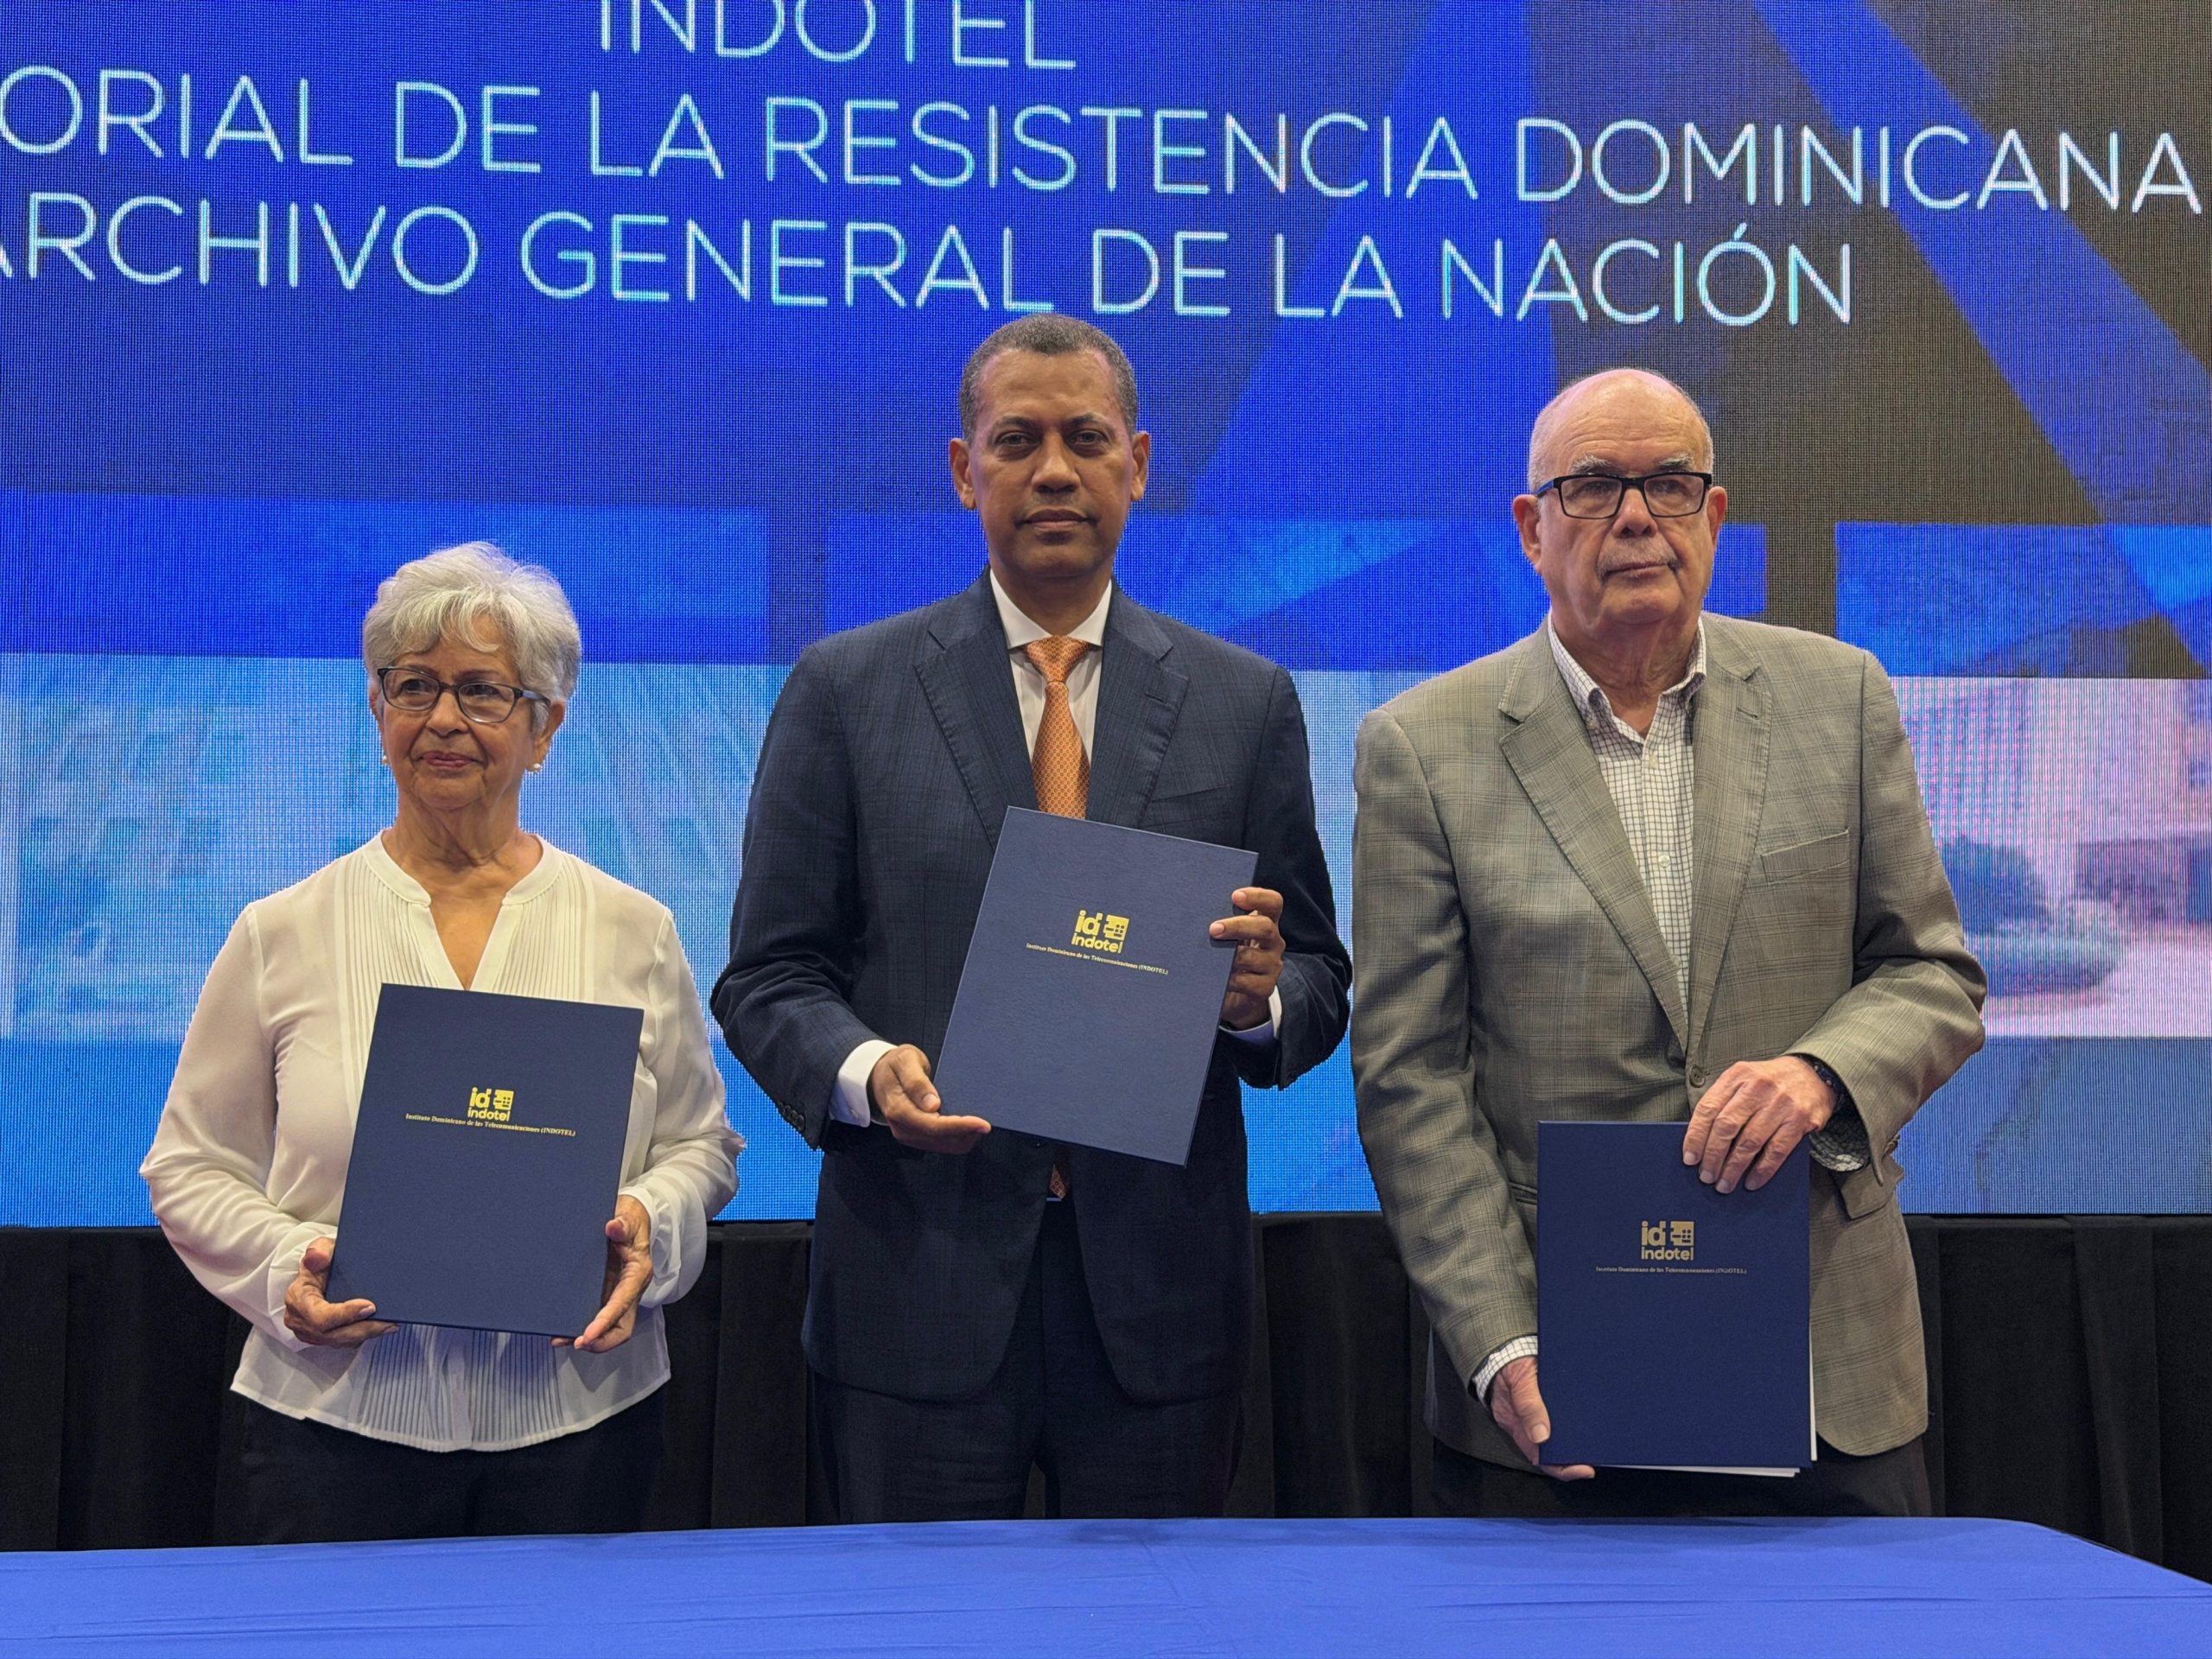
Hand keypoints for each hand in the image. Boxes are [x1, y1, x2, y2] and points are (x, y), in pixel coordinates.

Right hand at [282, 1237, 395, 1347]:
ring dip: (366, 1334)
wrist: (320, 1271)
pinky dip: (362, 1335)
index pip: (320, 1317)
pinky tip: (380, 1327)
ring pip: (340, 1341)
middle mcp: (300, 1320)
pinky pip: (343, 1342)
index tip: (370, 1306)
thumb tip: (316, 1256)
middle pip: (333, 1335)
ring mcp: (310, 1333)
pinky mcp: (321, 1338)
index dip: (345, 1315)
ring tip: (390, 1325)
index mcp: (298, 1298)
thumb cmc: (322, 1260)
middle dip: (363, 1329)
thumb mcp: (321, 1248)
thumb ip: (319, 1250)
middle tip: (388, 1321)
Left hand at [561, 1196, 651, 1352]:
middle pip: (622, 1327)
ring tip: (562, 1340)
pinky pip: (598, 1318)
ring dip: (590, 1339)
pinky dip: (583, 1328)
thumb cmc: (632, 1219)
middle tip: (578, 1343)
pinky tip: (563, 1331)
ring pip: (610, 1328)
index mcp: (637, 1274)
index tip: (588, 1334)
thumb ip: (623, 1223)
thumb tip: (613, 1227)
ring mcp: (618, 1294)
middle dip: (602, 1340)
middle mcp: (629, 1289)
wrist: (631, 1218)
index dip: (605, 1321)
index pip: (622, 1304)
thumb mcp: (630, 1217)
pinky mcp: (607, 1294)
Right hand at [871, 1044, 989, 1152]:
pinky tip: (967, 1126)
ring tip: (979, 1123)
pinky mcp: (916, 1136)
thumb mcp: (904, 1061)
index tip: (983, 1123)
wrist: (878, 1076)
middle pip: (941, 1140)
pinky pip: (941, 1144)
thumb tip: (933, 1105)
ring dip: (964, 1137)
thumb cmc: (894, 1065)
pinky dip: (957, 1137)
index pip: (933, 1126)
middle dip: (967, 1134)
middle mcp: (903, 1128)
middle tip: (987, 1123)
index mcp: (899, 1109)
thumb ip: (916, 1082)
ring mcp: (909, 1135)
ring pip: (944, 1146)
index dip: (960, 1126)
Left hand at [1211, 887, 1285, 1030]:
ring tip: (1210, 957)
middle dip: (1238, 926)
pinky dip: (1231, 980)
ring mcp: (1271, 965)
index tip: (1235, 896)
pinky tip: (1216, 978)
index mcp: (1266, 921)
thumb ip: (1221, 922)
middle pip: (1265, 927)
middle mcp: (1273, 941)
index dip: (1258, 897)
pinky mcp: (1265, 988)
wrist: (1236, 993)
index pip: (1273, 903)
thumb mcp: (1228, 935)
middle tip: (1213, 929)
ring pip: (1255, 958)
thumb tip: (1191, 911)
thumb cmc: (1227, 954)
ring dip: (1231, 956)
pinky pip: (1249, 983)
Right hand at [1488, 1356, 1593, 1480]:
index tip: (1585, 1469)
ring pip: (1554, 1438)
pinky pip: (1556, 1421)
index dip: (1562, 1469)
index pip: (1540, 1457)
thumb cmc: (1511, 1362)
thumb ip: (1529, 1405)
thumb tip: (1541, 1436)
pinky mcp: (1541, 1405)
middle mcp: (1525, 1425)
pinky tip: (1585, 1422)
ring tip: (1594, 1441)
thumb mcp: (1521, 1380)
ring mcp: (1532, 1417)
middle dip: (1572, 1459)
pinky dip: (1570, 1426)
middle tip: (1596, 1456)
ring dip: (1573, 1442)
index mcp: (1517, 1424)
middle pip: (1550, 1452)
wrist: (1504, 1346)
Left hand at [1682, 1055, 1836, 1193]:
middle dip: (1713, 1156)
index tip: (1689, 1158)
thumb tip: (1701, 1140)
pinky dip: (1762, 1170)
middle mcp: (1757, 1088)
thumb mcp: (1743, 1079)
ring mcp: (1779, 1104)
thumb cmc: (1769, 1082)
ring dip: (1734, 1168)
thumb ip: (1724, 1101)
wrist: (1812, 1073)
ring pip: (1749, 1142)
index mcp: (1737, 1076)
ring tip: (1725, 1184)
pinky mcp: (1799, 1119)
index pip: (1708, 1109)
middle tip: (1706, 1176)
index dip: (1695, 1136)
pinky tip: (1751, 1182)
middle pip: (1726, 1127)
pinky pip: (1776, 1151)